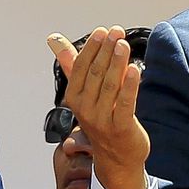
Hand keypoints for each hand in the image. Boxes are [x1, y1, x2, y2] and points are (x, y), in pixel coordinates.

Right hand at [50, 27, 149, 188]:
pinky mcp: (121, 127)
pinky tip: (135, 69)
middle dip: (106, 50)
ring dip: (117, 62)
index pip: (80, 67)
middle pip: (96, 73)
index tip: (103, 31)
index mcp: (74, 97)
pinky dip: (129, 85)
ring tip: (124, 44)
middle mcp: (85, 108)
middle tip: (117, 32)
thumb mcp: (84, 92)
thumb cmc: (101, 118)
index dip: (92, 48)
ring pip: (110, 85)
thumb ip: (71, 63)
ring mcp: (102, 119)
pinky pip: (125, 103)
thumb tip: (53, 38)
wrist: (117, 156)